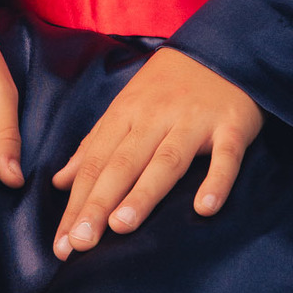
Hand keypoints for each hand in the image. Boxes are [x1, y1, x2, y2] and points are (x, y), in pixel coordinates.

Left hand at [51, 47, 261, 258]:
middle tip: (80, 243)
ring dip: (143, 193)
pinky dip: (216, 181)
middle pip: (123, 163)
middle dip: (98, 203)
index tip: (62, 243)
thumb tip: (60, 182)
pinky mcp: (232, 126)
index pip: (95, 162)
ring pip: (166, 160)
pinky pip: (226, 156)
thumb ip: (95, 145)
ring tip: (121, 226)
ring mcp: (194, 121)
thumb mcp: (126, 107)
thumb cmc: (167, 86)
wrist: (221, 49)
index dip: (77, 203)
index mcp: (127, 113)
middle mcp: (156, 116)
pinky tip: (204, 208)